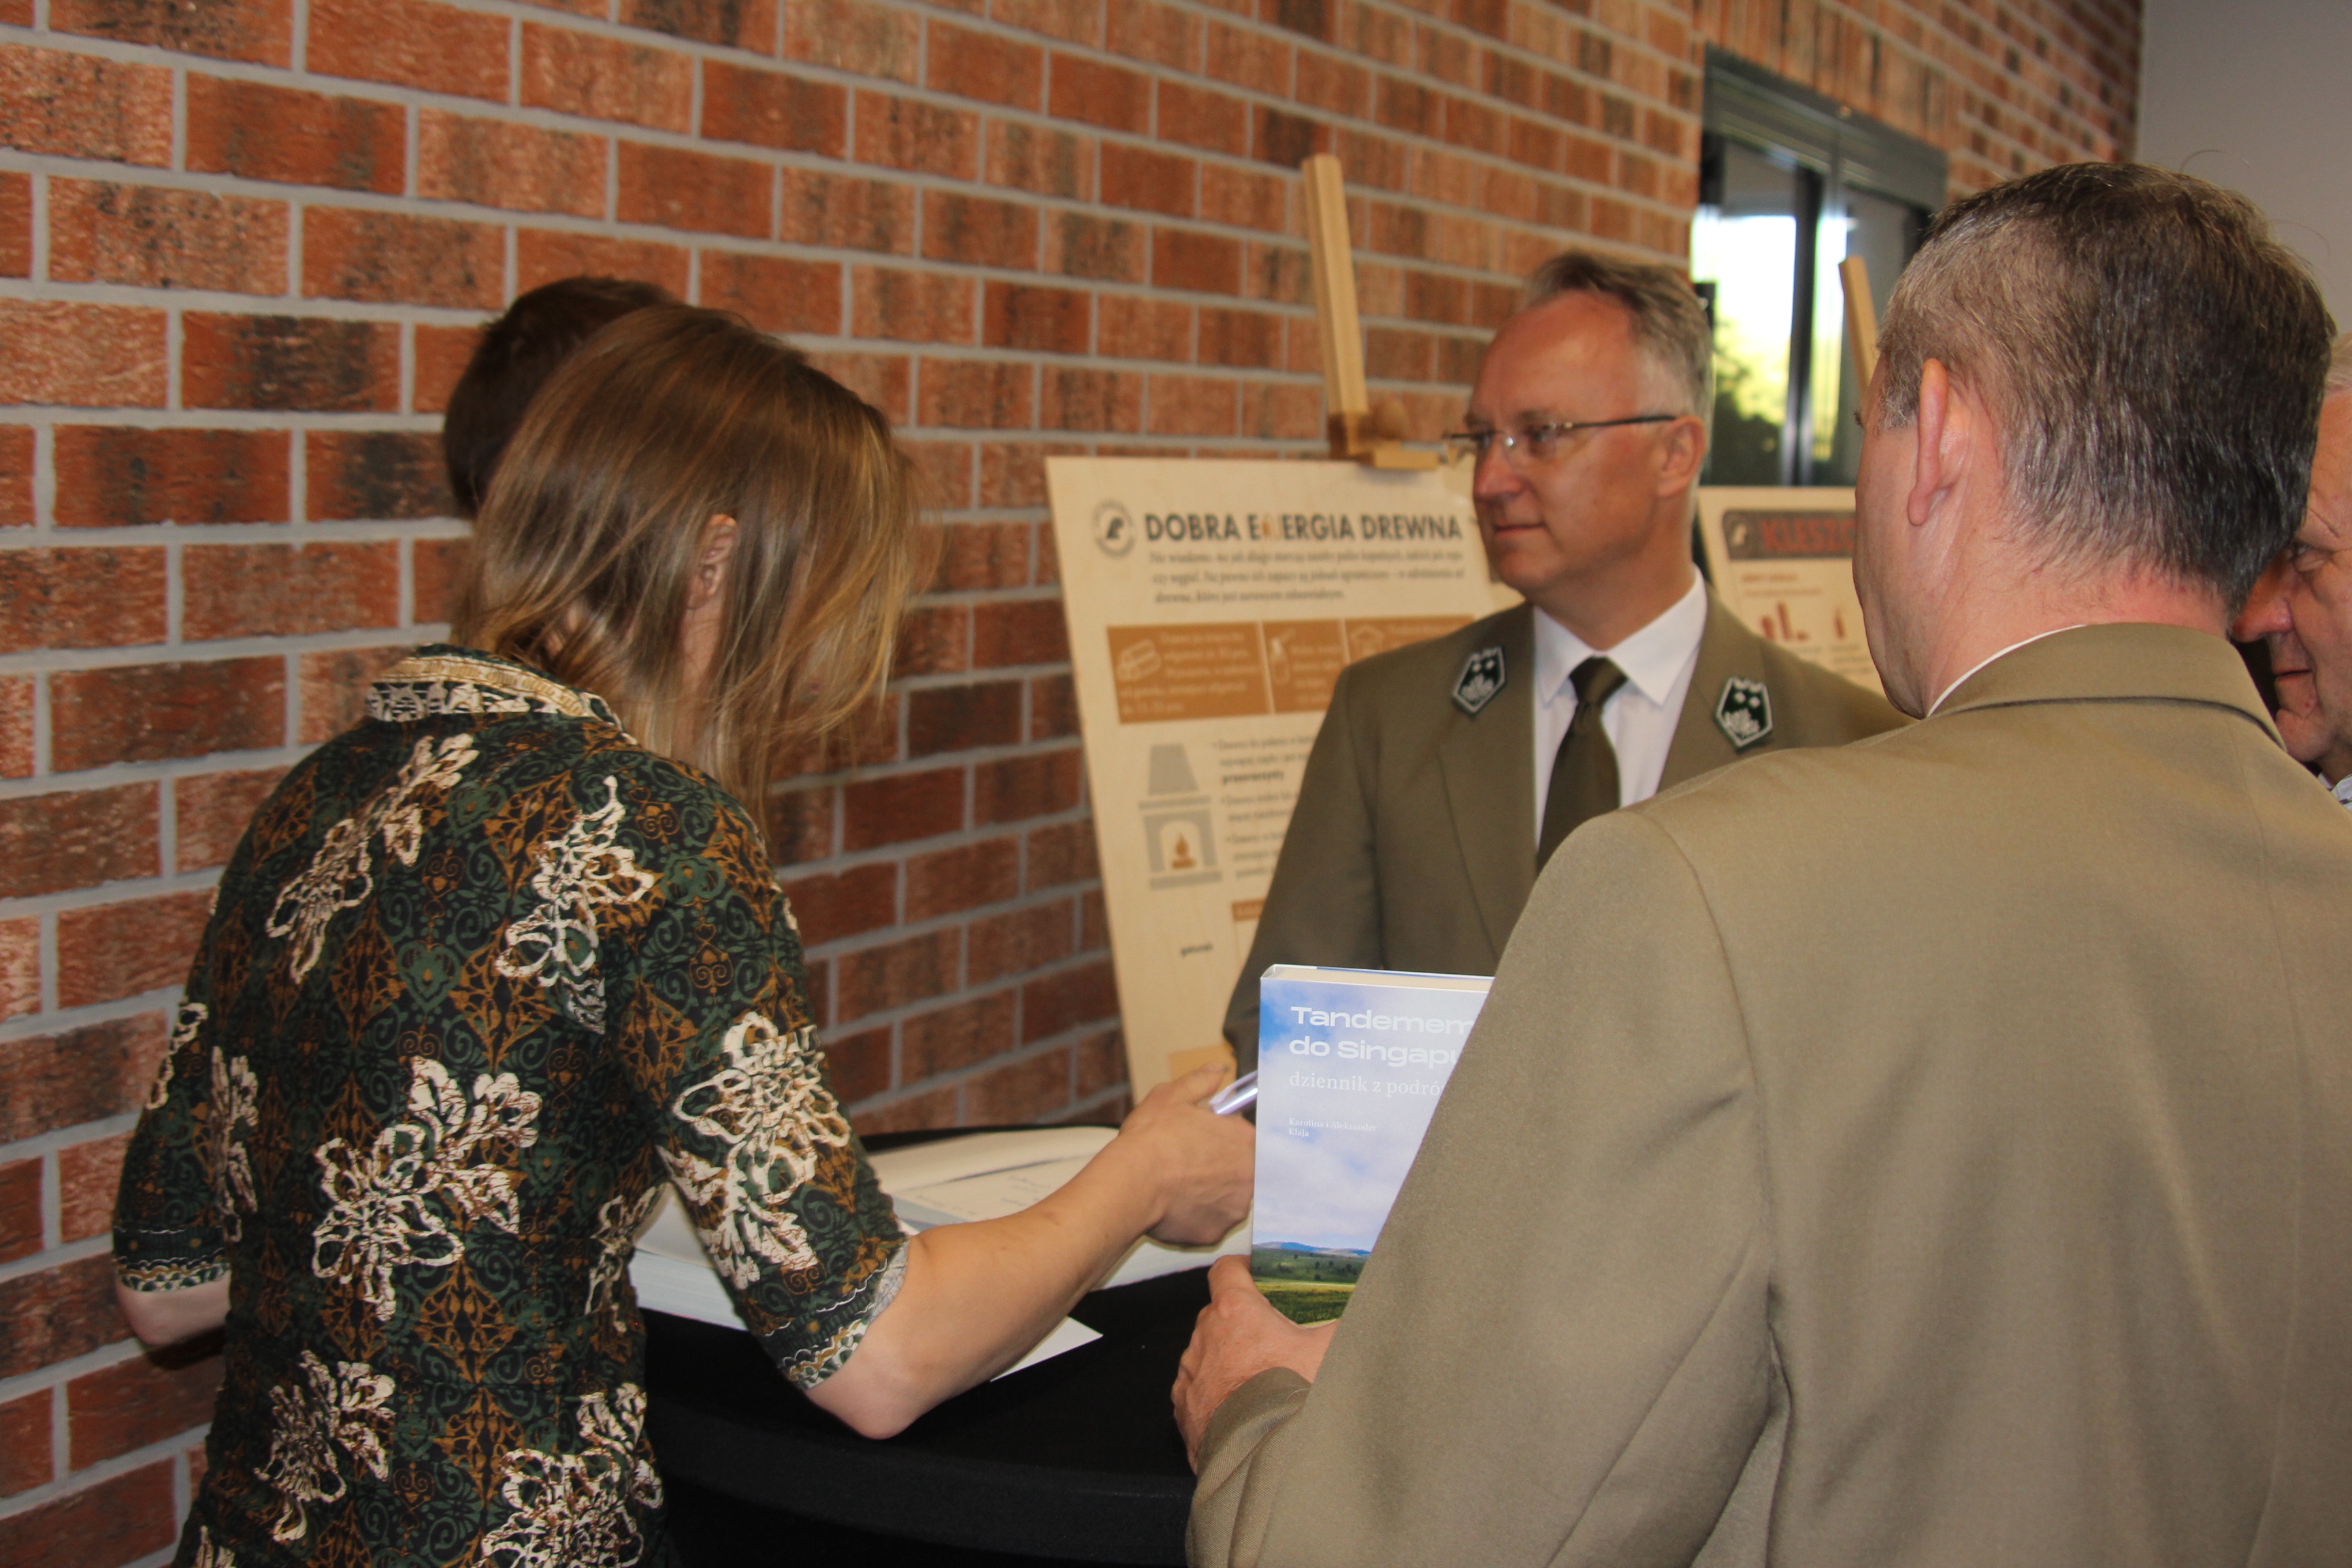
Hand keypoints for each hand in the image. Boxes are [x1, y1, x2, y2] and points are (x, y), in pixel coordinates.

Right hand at [1107, 1063, 1254, 1245]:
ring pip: (1225, 1199)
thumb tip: (1218, 1070)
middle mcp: (1249, 1177)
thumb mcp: (1172, 1096)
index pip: (1247, 1140)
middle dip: (1218, 1168)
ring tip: (1179, 1185)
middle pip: (1239, 1172)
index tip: (1206, 1142)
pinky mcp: (1215, 1233)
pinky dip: (1195, 1217)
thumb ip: (1200, 1082)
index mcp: (1246, 1141)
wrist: (1130, 1182)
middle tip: (1188, 1164)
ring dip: (1208, 1193)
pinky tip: (1175, 1205)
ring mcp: (1233, 1208)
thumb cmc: (1151, 1139)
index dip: (1223, 1140)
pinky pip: (1209, 1223)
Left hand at [1173, 1255, 1335, 1468]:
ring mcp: (1190, 1375)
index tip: (1253, 1273)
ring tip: (1258, 1382)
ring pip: (1207, 1355)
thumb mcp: (1330, 1351)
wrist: (1263, 1457)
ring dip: (1227, 1361)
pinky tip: (1242, 1410)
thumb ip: (1345, 1322)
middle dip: (1242, 1323)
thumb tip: (1366, 1309)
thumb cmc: (1292, 1398)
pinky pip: (1197, 1392)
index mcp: (1235, 1312)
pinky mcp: (1183, 1410)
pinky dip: (1215, 1395)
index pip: (1227, 1271)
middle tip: (1272, 1339)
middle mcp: (1204, 1338)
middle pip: (1219, 1315)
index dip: (1241, 1268)